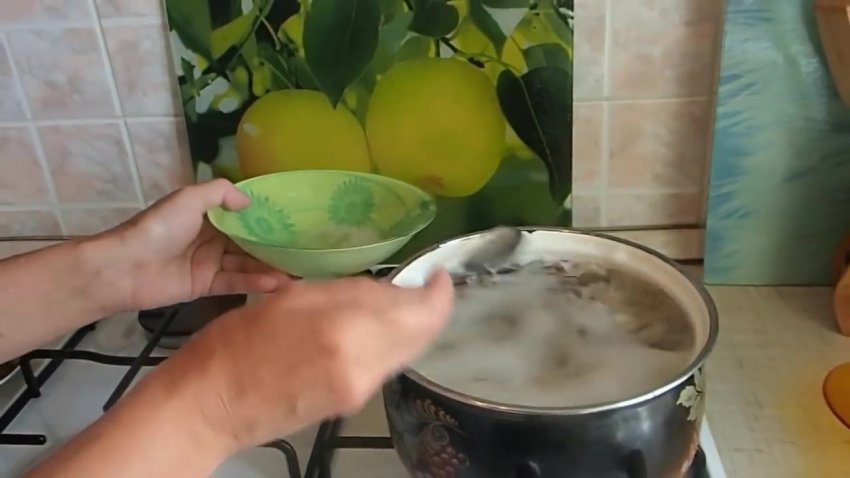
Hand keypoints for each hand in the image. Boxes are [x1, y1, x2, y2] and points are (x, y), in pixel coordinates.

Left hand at [106, 179, 289, 310]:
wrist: (124, 267)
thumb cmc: (157, 227)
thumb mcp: (188, 198)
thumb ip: (220, 193)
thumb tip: (250, 202)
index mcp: (206, 214)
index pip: (242, 216)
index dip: (265, 220)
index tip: (293, 223)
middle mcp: (211, 237)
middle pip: (248, 242)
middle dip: (273, 248)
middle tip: (303, 253)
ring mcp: (208, 262)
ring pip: (245, 264)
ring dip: (269, 268)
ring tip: (296, 274)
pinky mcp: (205, 286)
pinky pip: (234, 282)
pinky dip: (254, 283)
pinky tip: (275, 284)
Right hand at [169, 270, 453, 450]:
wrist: (209, 407)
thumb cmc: (235, 345)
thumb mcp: (290, 298)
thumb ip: (346, 293)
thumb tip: (386, 289)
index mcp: (345, 331)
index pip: (420, 312)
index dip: (439, 293)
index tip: (438, 275)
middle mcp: (363, 365)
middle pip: (422, 335)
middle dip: (429, 308)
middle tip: (422, 285)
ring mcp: (360, 389)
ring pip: (406, 350)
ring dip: (410, 325)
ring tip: (395, 301)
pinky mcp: (351, 403)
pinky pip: (385, 365)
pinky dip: (389, 342)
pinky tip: (371, 328)